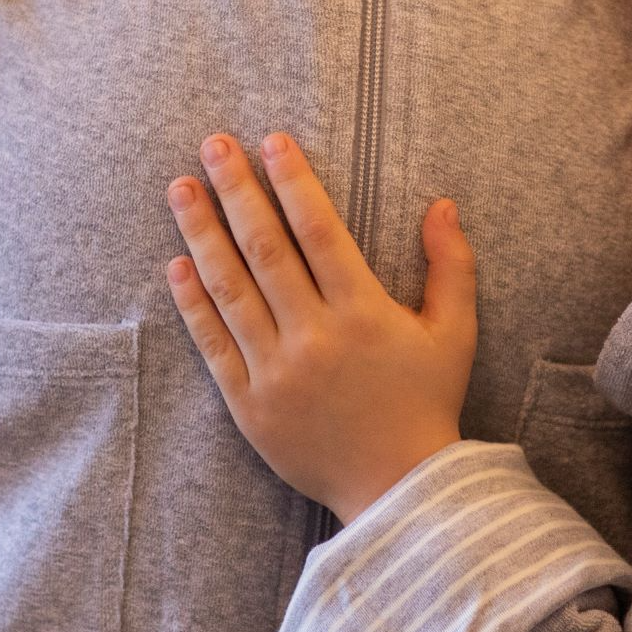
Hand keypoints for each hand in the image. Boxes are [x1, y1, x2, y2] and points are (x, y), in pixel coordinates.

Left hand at [165, 131, 476, 522]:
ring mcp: (276, 371)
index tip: (271, 141)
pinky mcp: (249, 404)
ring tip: (180, 188)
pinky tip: (176, 264)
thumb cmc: (428, 403)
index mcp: (364, 313)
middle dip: (237, 190)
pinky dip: (193, 303)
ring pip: (231, 289)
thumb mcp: (455, 334)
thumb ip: (452, 266)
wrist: (399, 490)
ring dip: (202, 233)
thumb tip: (442, 203)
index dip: (294, 182)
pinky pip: (214, 344)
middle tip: (213, 144)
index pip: (320, 231)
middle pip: (265, 248)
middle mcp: (315, 336)